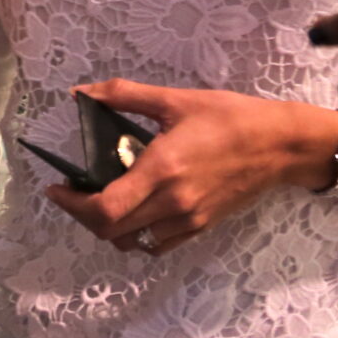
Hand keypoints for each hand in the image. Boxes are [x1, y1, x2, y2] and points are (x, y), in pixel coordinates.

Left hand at [44, 81, 337, 254]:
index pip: (105, 208)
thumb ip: (124, 95)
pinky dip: (137, 234)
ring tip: (100, 200)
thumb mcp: (175, 99)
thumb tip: (81, 93)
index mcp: (162, 170)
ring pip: (133, 243)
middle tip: (72, 193)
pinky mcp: (202, 228)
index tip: (56, 189)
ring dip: (109, 227)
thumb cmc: (230, 116)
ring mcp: (189, 221)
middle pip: (111, 231)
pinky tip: (134, 209)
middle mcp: (172, 203)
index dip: (72, 205)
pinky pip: (158, 245)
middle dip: (83, 215)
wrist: (281, 145)